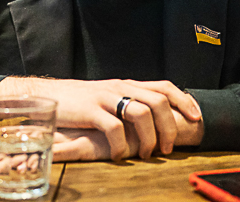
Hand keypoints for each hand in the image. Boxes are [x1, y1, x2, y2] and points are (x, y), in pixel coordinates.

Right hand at [0, 77, 201, 159]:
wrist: (43, 95)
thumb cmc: (76, 101)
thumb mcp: (105, 97)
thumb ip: (125, 102)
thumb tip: (152, 117)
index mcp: (124, 84)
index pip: (162, 86)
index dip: (183, 100)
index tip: (196, 117)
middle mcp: (118, 87)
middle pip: (157, 101)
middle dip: (170, 126)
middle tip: (169, 148)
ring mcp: (104, 97)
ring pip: (141, 113)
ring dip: (149, 138)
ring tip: (147, 154)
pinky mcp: (90, 111)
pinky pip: (115, 128)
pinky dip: (122, 145)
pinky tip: (120, 156)